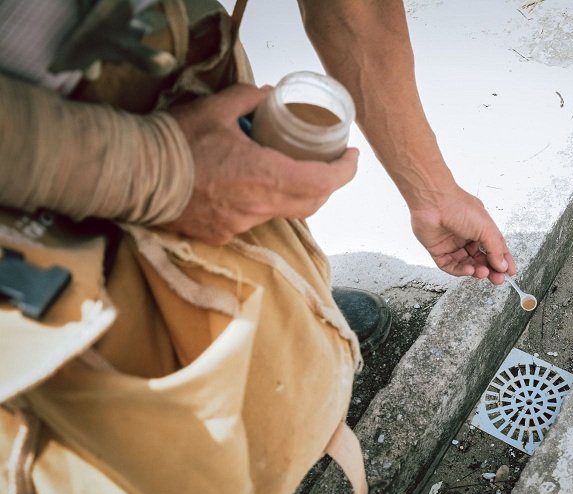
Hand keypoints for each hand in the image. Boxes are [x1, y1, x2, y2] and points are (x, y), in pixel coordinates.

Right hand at [162, 84, 357, 244]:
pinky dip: (263, 204)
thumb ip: (248, 99)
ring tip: (292, 172)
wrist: (133, 176)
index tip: (353, 157)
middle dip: (327, 185)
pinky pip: (255, 221)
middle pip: (310, 203)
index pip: (322, 182)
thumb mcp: (215, 109)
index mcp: (265, 176)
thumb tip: (267, 94)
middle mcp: (258, 207)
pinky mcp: (222, 234)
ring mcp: (240, 225)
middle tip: (330, 165)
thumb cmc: (175, 142)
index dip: (345, 172)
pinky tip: (254, 189)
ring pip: (283, 213)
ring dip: (294, 195)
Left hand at [409, 185, 515, 284]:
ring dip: (476, 270)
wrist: (433, 201)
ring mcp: (452, 244)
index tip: (510, 272)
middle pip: (480, 259)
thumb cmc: (459, 206)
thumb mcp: (486, 228)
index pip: (494, 249)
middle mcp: (466, 237)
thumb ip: (495, 248)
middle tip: (497, 279)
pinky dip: (460, 270)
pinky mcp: (438, 251)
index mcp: (480, 228)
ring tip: (483, 272)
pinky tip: (469, 270)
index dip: (502, 261)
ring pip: (466, 264)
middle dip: (490, 269)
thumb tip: (503, 265)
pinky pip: (450, 266)